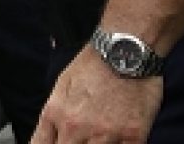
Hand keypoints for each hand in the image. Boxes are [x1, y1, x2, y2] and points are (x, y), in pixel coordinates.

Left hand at [32, 49, 162, 142]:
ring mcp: (106, 133)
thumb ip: (54, 116)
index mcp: (56, 113)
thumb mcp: (61, 86)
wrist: (125, 49)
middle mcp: (77, 127)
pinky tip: (119, 142)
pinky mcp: (133, 135)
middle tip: (80, 139)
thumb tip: (49, 137)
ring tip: (98, 138)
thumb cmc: (94, 64)